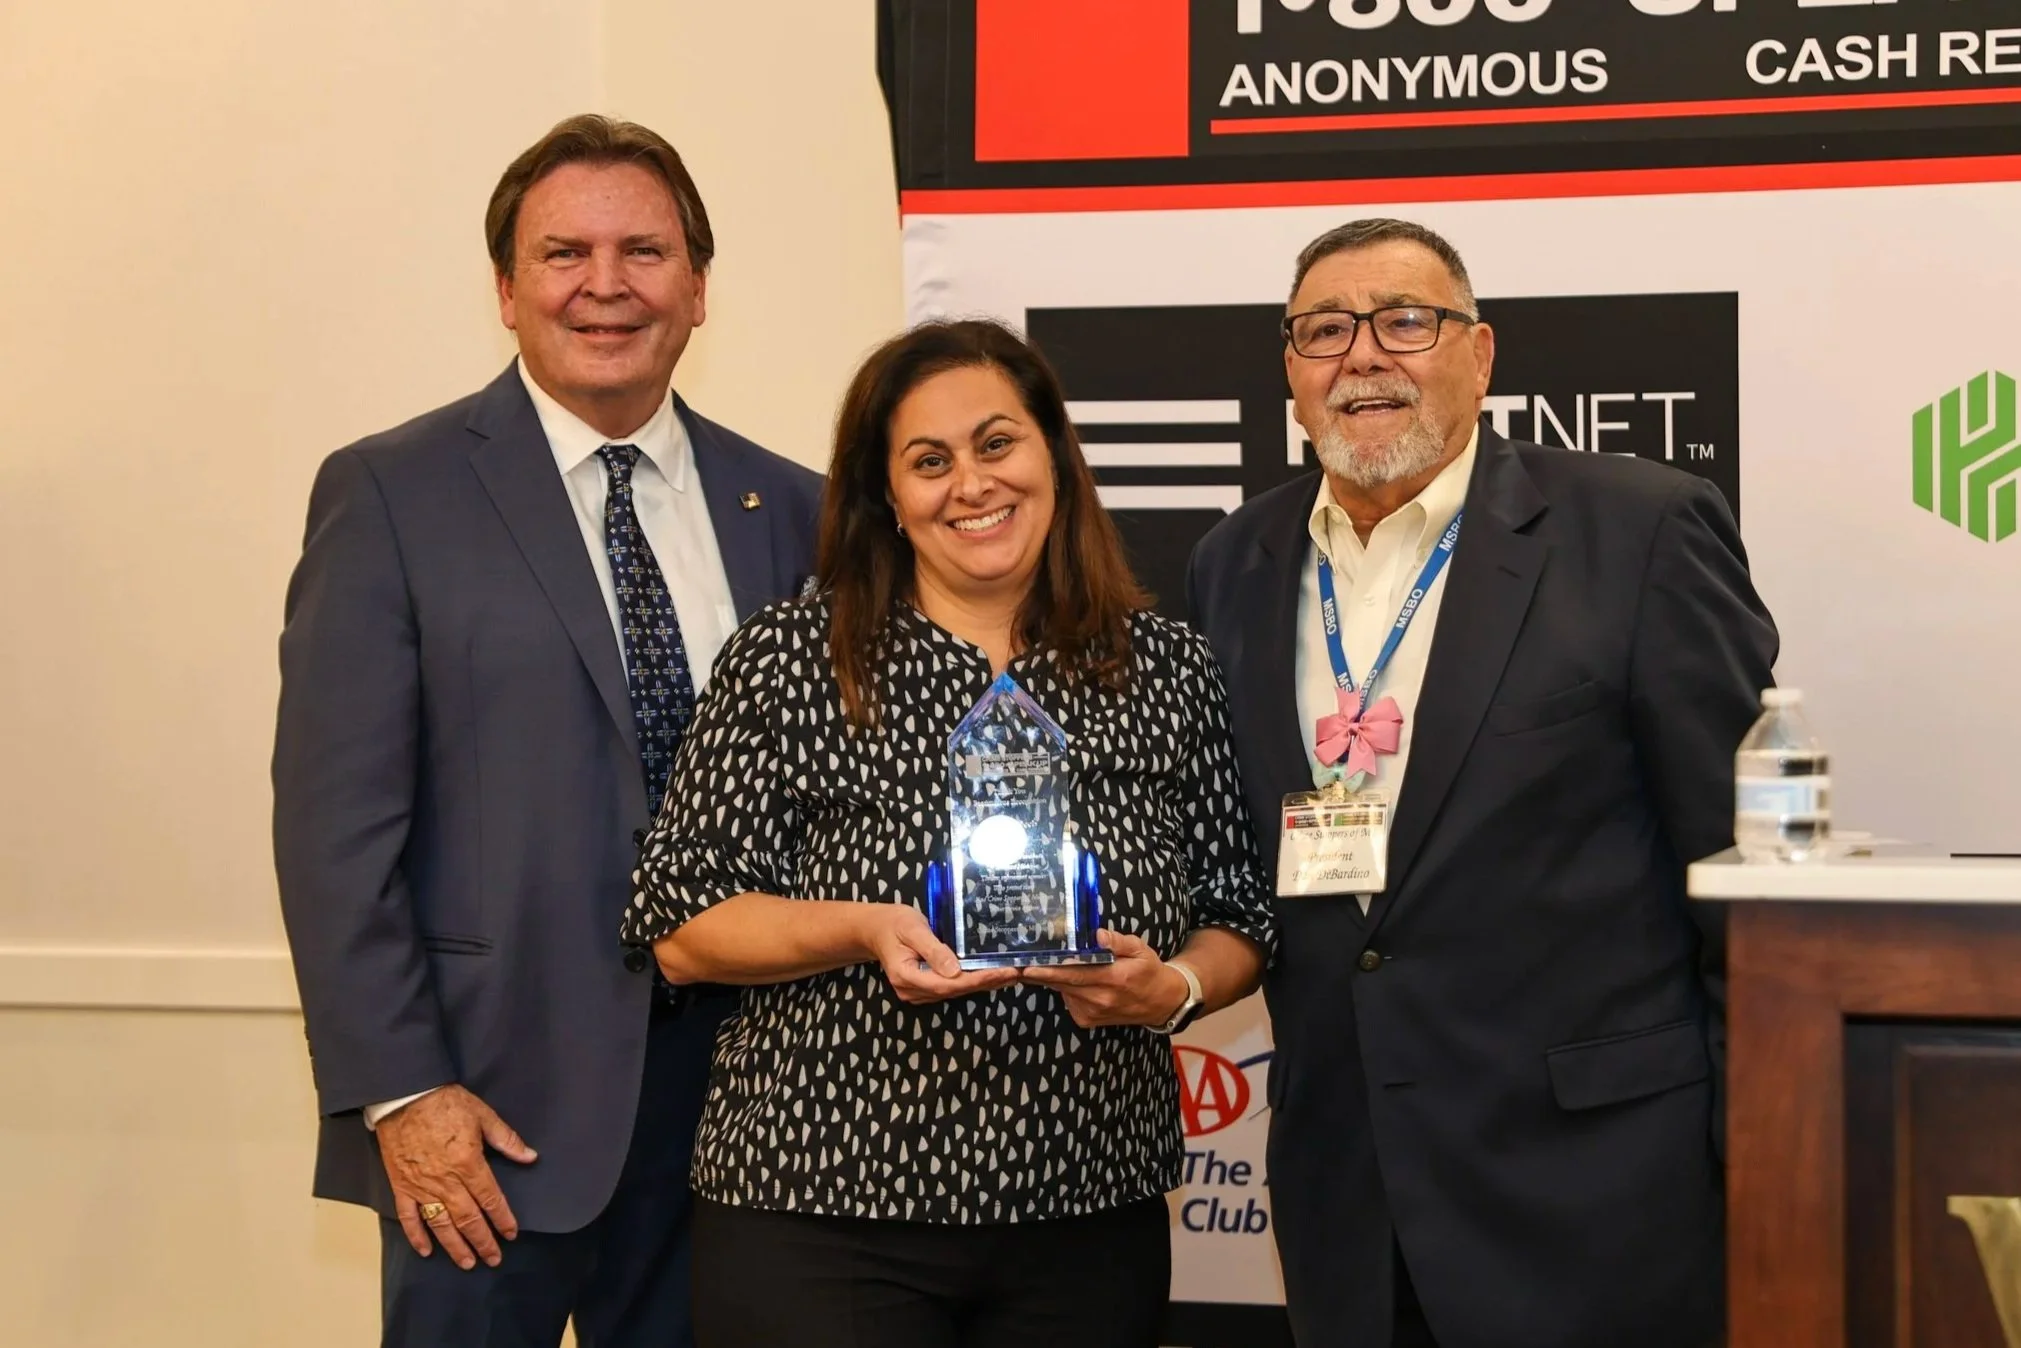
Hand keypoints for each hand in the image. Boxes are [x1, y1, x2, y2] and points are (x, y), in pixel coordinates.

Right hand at [376, 1085, 537, 1268]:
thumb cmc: (446, 1102)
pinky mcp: (401, 1185)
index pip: (490, 1199)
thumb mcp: (483, 1115)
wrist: (405, 1095)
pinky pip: (408, 1217)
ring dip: (455, 1246)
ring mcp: (421, 1186)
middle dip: (483, 1241)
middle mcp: (446, 1181)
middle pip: (468, 1219)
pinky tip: (426, 1251)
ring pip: (441, 1224)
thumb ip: (507, 1139)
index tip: (511, 1234)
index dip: (502, 1219)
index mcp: (469, 1163)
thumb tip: (530, 1157)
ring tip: (467, 1263)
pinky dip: (416, 1236)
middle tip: (493, 1259)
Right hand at [862, 904, 1019, 1005]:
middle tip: (1015, 973)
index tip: (1002, 972)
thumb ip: (933, 950)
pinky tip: (992, 975)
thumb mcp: (913, 929)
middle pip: (954, 991)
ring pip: (955, 991)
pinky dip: (973, 981)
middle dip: (986, 982)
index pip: (947, 984)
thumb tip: (955, 970)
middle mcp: (912, 991)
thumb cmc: (894, 923)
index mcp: (906, 977)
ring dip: (983, 984)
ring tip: (1010, 975)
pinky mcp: (925, 988)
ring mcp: (918, 993)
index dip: (976, 980)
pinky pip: (952, 987)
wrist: (877, 929)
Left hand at [1019, 929, 1191, 1028]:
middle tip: (1018, 962)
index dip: (1050, 970)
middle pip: (1062, 984)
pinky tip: (1075, 980)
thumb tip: (1098, 935)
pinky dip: (1065, 988)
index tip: (1028, 966)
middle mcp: (1100, 999)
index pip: (1075, 974)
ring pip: (1062, 991)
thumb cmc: (1148, 971)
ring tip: (1045, 963)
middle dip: (1039, 973)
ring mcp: (1091, 1012)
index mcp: (1113, 979)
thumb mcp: (1140, 950)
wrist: (1160, 1004)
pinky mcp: (1086, 1020)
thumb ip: (1118, 941)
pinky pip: (1067, 1000)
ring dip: (1053, 978)